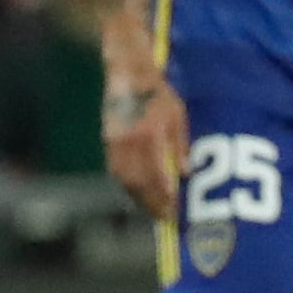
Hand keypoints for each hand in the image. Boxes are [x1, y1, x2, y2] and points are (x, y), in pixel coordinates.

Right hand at [103, 76, 183, 221]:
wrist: (127, 75)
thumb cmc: (157, 93)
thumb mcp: (176, 115)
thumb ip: (179, 145)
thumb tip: (184, 173)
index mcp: (149, 136)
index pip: (156, 176)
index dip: (164, 197)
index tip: (174, 212)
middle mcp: (129, 143)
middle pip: (138, 184)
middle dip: (152, 203)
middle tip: (164, 218)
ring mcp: (115, 144)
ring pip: (125, 181)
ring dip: (139, 198)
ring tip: (153, 208)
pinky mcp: (107, 142)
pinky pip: (117, 171)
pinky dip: (128, 186)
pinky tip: (138, 191)